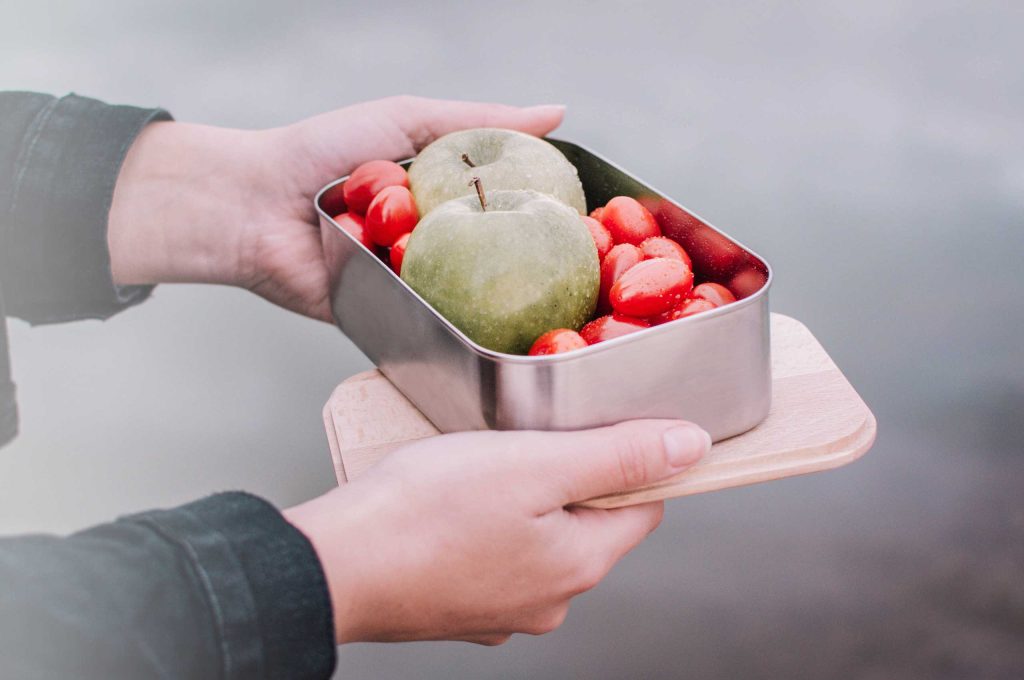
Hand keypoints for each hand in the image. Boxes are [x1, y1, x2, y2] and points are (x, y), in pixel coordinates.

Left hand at [108, 96, 565, 320]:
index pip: (511, 208)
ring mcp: (416, 283)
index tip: (598, 230)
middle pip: (500, 258)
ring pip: (473, 296)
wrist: (253, 204)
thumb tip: (557, 113)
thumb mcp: (410, 121)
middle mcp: (436, 242)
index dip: (553, 219)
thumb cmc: (325, 151)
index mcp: (443, 197)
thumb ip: (481, 122)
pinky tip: (501, 337)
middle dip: (541, 270)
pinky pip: (433, 326)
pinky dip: (458, 329)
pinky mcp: (391, 317)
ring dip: (505, 301)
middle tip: (595, 284)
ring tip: (562, 314)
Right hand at [283, 420, 710, 644]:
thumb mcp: (534, 464)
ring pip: (537, 536)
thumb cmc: (424, 512)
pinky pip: (492, 554)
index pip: (641, 502)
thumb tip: (692, 447)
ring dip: (519, 499)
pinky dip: (481, 526)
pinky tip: (448, 505)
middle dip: (562, 475)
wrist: (333, 567)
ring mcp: (503, 610)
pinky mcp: (460, 607)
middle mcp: (551, 600)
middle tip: (516, 442)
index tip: (585, 428)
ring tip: (474, 469)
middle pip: (587, 519)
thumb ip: (618, 456)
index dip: (622, 456)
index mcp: (580, 564)